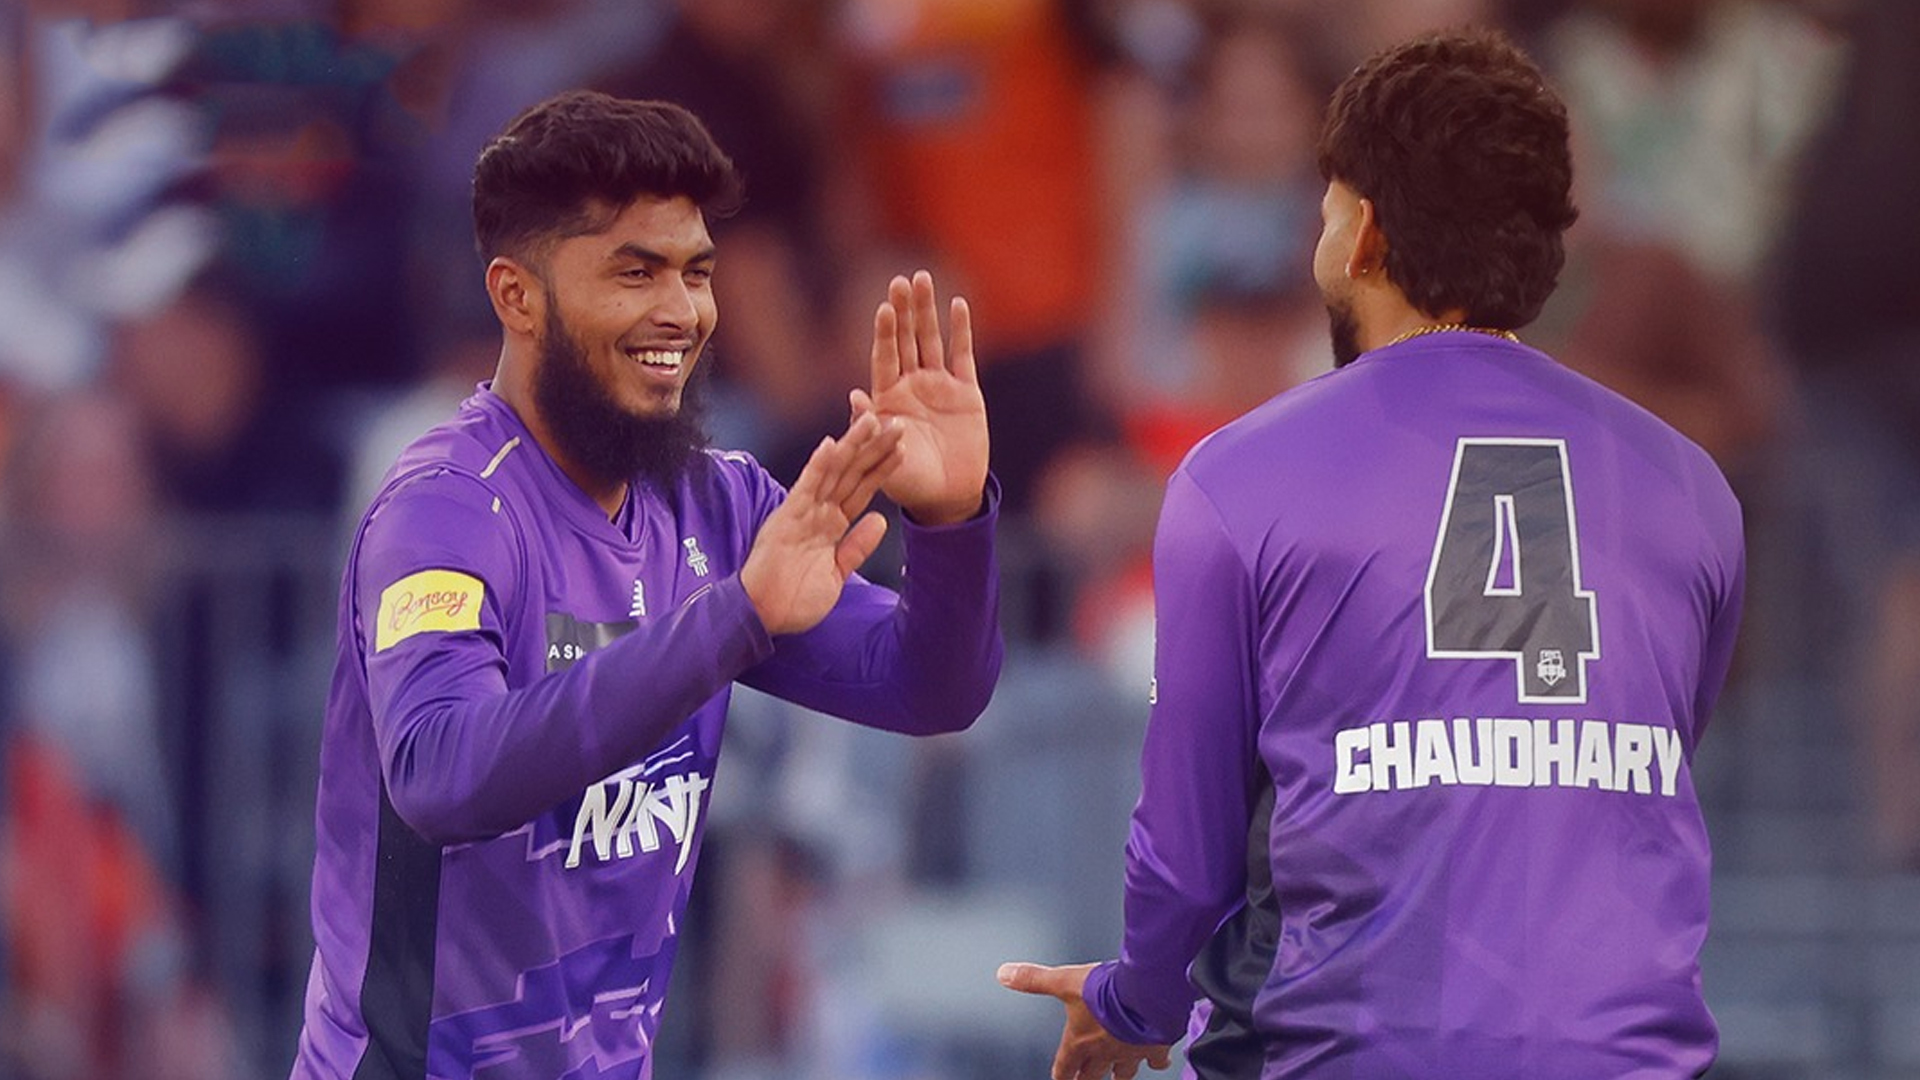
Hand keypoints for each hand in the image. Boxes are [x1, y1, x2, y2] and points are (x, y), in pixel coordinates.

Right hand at [741, 411, 903, 634]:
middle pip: (851, 474)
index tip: (902, 447)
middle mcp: (818, 512)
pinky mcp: (787, 519)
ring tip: (872, 420)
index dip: (881, 468)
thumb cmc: (794, 599)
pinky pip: (806, 488)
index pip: (861, 490)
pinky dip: (818, 467)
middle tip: (897, 422)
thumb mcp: (837, 573)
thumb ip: (857, 546)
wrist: (763, 616)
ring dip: (852, 446)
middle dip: (874, 448)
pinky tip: (831, 445)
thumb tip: (880, 521)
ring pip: (832, 472)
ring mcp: (803, 513)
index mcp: (831, 525)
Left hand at [854, 270, 988, 525]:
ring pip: (931, 340)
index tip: (883, 308)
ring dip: (927, 311)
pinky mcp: (966, 392)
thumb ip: (870, 429)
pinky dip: (961, 330)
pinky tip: (957, 304)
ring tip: (923, 279)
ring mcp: (938, 385)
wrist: (946, 496)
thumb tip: (854, 396)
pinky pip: (963, 355)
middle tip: (901, 281)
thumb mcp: (883, 459)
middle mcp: (911, 385)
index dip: (884, 333)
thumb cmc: (909, 483)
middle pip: (906, 339)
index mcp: (888, 398)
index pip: (885, 358)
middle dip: (903, 310)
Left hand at [998, 961, 1173, 1079]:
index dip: (1061, 1075)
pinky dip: (1156, 1062)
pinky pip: (1156, 1061)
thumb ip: (1035, 979)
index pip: (1064, 1067)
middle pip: (1092, 1076)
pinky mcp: (1154, 1047)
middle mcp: (1104, 1052)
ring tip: (1118, 1078)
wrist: (1144, 992)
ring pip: (1123, 1073)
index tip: (1061, 1079)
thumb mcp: (1064, 980)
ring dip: (1119, 1075)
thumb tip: (1004, 974)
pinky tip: (1157, 1061)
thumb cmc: (1105, 989)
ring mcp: (1130, 1052)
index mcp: (1080, 1041)